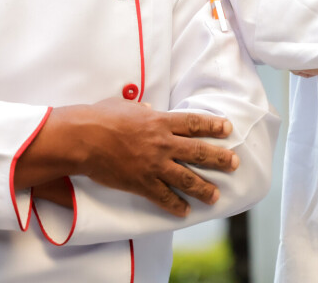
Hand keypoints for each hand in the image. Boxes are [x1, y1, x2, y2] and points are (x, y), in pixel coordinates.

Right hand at [28, 97, 238, 217]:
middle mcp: (162, 143)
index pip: (193, 123)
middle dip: (219, 158)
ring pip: (187, 178)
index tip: (228, 128)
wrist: (83, 138)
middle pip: (198, 151)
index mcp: (160, 121)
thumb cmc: (101, 117)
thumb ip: (142, 109)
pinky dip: (175, 205)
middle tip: (234, 163)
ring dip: (204, 188)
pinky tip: (184, 211)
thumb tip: (150, 109)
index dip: (213, 126)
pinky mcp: (141, 182)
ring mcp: (153, 164)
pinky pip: (163, 196)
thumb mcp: (125, 105)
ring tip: (216, 195)